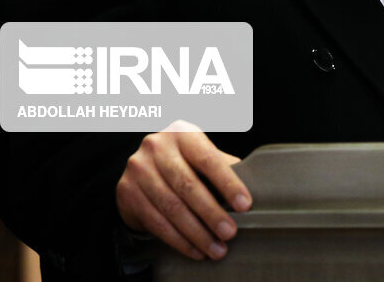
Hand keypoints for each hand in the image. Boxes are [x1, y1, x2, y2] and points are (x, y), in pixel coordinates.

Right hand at [115, 120, 251, 260]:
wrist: (142, 168)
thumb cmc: (184, 161)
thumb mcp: (202, 155)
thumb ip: (224, 167)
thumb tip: (257, 188)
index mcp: (183, 133)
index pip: (208, 159)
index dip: (228, 183)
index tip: (245, 205)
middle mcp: (157, 147)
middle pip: (188, 186)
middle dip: (212, 213)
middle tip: (230, 233)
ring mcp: (138, 169)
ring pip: (171, 207)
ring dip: (196, 233)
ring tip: (216, 248)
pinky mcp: (126, 192)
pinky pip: (156, 222)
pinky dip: (179, 240)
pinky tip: (195, 250)